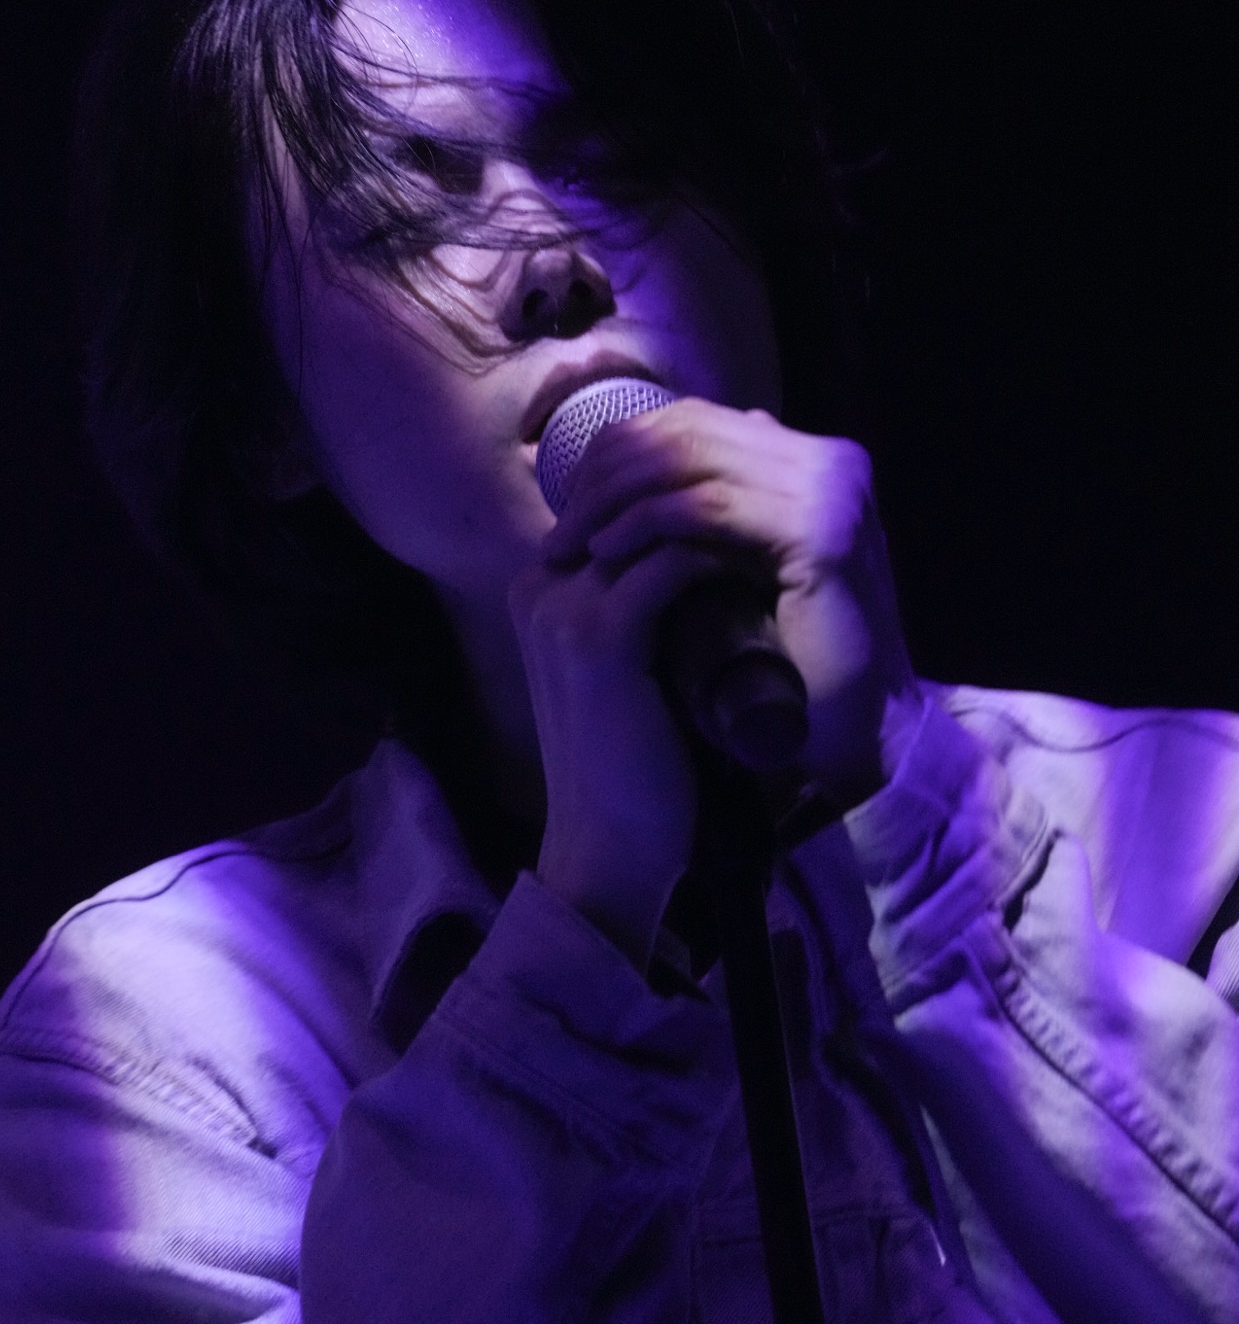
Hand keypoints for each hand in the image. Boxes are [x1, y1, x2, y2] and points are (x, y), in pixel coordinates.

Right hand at [508, 400, 921, 965]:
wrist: (611, 848)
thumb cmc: (637, 765)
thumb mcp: (643, 667)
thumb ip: (661, 605)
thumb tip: (718, 546)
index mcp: (545, 586)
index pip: (618, 493)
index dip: (688, 478)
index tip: (757, 481)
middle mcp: (543, 583)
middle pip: (630, 488)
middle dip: (709, 475)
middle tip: (780, 480)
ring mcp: (564, 606)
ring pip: (653, 514)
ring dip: (723, 507)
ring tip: (781, 513)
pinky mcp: (598, 637)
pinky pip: (670, 563)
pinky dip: (723, 553)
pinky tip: (770, 558)